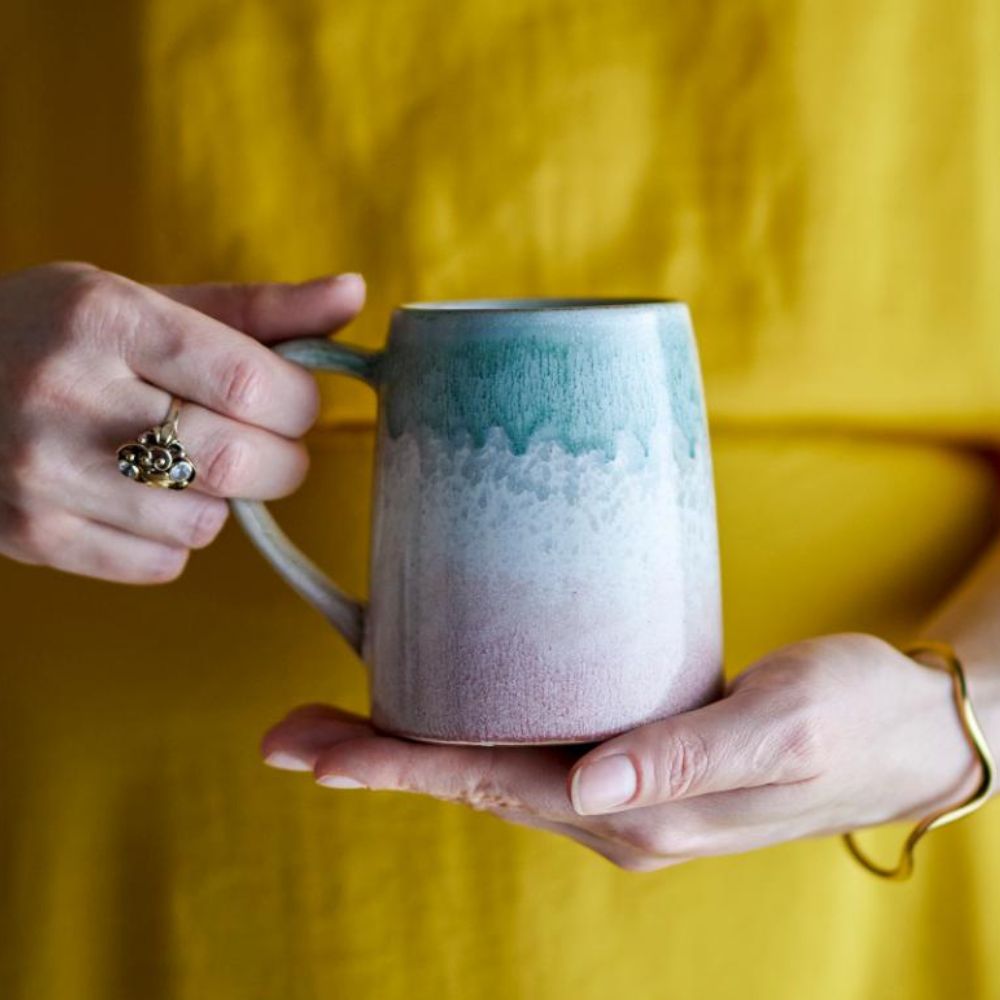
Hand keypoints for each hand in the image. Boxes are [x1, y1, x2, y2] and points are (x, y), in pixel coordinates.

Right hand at [0, 262, 363, 581]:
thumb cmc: (59, 337)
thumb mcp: (144, 302)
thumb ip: (256, 309)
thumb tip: (356, 293)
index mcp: (104, 319)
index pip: (252, 382)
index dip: (299, 405)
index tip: (294, 403)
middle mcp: (67, 395)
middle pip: (240, 462)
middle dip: (281, 462)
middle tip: (267, 445)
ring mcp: (43, 474)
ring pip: (206, 521)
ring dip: (221, 500)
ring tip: (185, 464)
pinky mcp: (32, 535)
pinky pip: (162, 562)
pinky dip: (175, 537)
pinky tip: (142, 497)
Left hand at [261, 633, 983, 870]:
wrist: (905, 728)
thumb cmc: (853, 717)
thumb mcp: (780, 726)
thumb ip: (685, 757)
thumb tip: (589, 783)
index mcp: (638, 815)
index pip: (489, 784)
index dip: (394, 766)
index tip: (311, 752)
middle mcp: (614, 811)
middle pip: (470, 779)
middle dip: (374, 758)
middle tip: (287, 733)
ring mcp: (620, 791)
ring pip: (491, 765)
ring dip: (411, 744)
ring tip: (335, 719)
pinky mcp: (633, 756)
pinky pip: (530, 744)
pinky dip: (468, 726)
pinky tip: (442, 702)